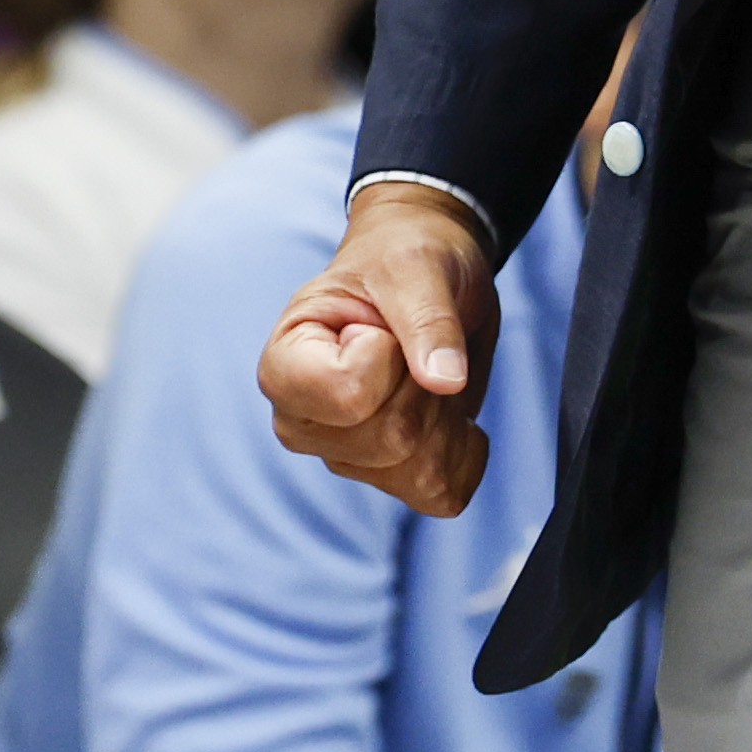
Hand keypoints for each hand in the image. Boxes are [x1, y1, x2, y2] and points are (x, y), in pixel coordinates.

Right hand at [258, 182, 498, 516]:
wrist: (425, 270)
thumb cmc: (402, 257)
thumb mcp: (415, 266)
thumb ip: (428, 319)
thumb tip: (446, 381)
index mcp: (286, 367)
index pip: (348, 397)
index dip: (386, 355)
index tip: (376, 324)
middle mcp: (306, 423)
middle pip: (394, 438)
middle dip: (426, 384)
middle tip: (410, 344)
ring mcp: (347, 457)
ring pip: (422, 470)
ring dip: (448, 415)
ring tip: (424, 371)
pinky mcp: (391, 477)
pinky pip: (444, 493)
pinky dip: (465, 450)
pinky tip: (447, 410)